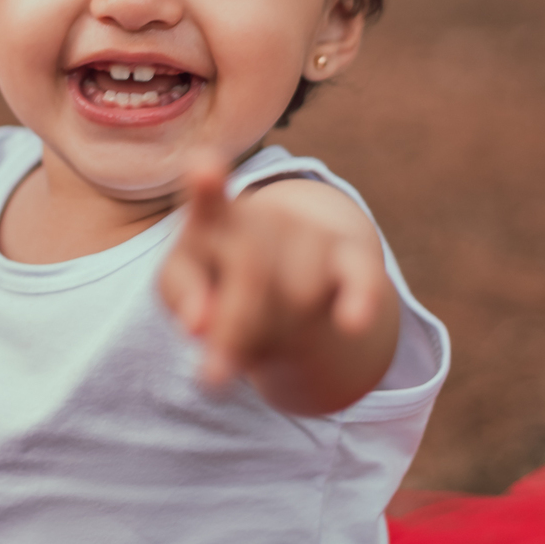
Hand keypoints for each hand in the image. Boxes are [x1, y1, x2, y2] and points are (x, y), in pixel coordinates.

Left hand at [158, 155, 398, 415]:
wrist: (281, 290)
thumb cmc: (216, 287)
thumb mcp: (183, 291)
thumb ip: (183, 300)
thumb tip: (198, 322)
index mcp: (213, 222)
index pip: (209, 203)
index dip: (206, 187)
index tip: (203, 167)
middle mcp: (265, 217)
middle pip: (251, 275)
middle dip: (234, 331)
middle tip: (214, 377)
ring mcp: (311, 236)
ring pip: (296, 297)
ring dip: (278, 334)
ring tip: (266, 329)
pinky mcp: (351, 260)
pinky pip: (361, 279)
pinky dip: (360, 300)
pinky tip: (353, 321)